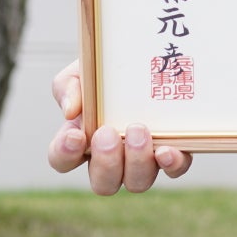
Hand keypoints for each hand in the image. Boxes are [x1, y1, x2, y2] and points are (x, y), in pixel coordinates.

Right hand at [47, 58, 191, 193]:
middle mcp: (112, 157)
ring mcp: (143, 158)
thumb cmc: (109, 68)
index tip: (75, 136)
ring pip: (137, 182)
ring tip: (138, 130)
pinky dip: (171, 164)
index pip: (63, 159)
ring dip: (136, 162)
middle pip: (103, 183)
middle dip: (106, 163)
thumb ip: (68, 86)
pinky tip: (167, 150)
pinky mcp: (173, 151)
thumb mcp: (84, 69)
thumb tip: (70, 111)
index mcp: (82, 138)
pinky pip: (174, 169)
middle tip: (108, 134)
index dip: (65, 154)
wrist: (149, 53)